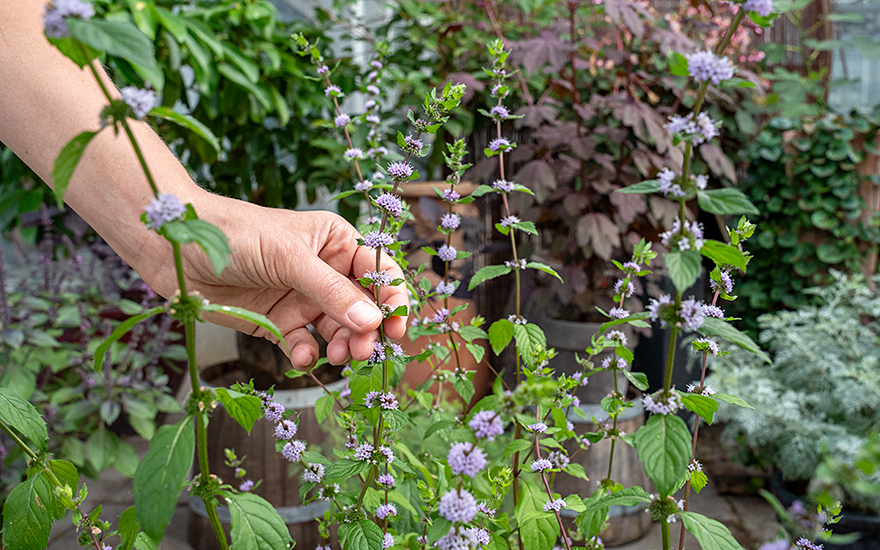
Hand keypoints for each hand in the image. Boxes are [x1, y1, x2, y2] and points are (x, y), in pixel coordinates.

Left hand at [149, 192, 407, 368]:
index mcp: (335, 242)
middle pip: (361, 307)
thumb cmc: (235, 234)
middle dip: (366, 330)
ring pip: (336, 330)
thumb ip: (331, 292)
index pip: (377, 272)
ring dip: (341, 345)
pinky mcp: (277, 322)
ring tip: (337, 356)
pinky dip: (307, 353)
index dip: (392, 299)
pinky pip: (303, 343)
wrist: (174, 247)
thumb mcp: (288, 258)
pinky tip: (301, 355)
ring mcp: (300, 298)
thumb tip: (373, 322)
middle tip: (363, 351)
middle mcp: (323, 271)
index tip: (397, 327)